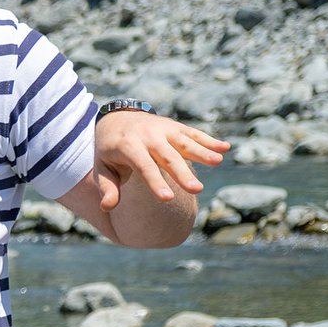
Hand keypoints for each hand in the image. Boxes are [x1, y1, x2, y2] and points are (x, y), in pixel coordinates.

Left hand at [93, 111, 228, 208]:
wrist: (116, 118)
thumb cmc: (110, 150)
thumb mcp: (102, 167)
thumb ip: (107, 187)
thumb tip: (107, 208)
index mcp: (127, 146)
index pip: (143, 166)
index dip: (155, 182)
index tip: (167, 199)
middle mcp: (147, 135)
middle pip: (167, 156)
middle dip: (182, 173)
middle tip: (196, 189)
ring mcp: (163, 129)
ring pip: (184, 142)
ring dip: (202, 152)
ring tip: (218, 162)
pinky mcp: (175, 127)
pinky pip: (193, 133)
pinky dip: (209, 140)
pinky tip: (225, 148)